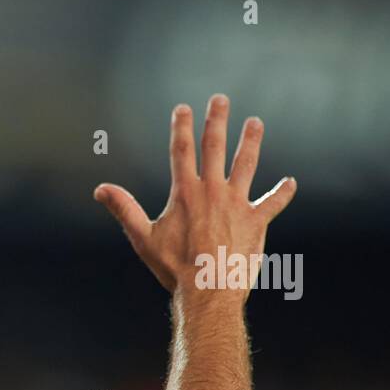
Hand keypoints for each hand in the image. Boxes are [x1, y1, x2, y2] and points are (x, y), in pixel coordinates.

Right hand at [94, 94, 296, 295]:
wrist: (208, 289)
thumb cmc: (174, 267)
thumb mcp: (143, 238)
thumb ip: (124, 209)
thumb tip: (100, 189)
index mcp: (185, 193)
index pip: (181, 151)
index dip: (181, 127)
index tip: (183, 108)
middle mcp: (213, 192)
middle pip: (215, 147)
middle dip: (217, 120)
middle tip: (221, 99)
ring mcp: (237, 204)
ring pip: (246, 165)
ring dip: (251, 141)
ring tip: (255, 123)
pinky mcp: (256, 221)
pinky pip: (272, 203)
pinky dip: (282, 193)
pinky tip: (289, 183)